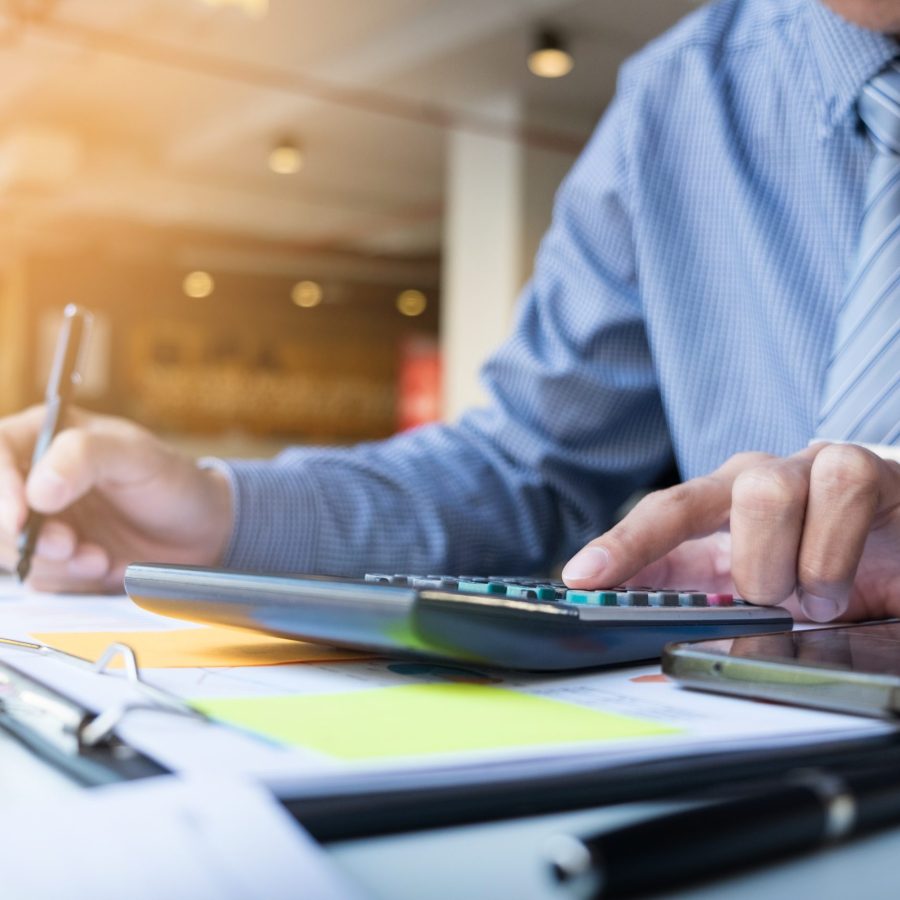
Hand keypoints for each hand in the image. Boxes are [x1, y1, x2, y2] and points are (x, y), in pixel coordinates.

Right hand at [0, 406, 232, 592]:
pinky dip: (70, 579)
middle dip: (26, 535)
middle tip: (68, 545)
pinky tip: (105, 565)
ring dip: (53, 562)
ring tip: (99, 557)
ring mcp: (40, 520)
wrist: (200, 531)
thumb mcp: (137, 456)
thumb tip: (37, 489)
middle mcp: (33, 478)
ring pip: (10, 549)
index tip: (19, 518)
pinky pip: (39, 576)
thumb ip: (85, 457)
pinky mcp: (52, 557)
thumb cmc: (172, 482)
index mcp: (45, 437)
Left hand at [562, 444, 899, 621]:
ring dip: (786, 565)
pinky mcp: (862, 466)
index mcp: (719, 507)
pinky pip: (840, 487)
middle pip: (696, 499)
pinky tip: (843, 581)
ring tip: (812, 595)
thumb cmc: (823, 568)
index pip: (657, 516)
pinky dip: (836, 552)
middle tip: (772, 602)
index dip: (618, 545)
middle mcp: (752, 478)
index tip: (581, 578)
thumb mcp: (758, 589)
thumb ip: (705, 594)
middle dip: (735, 570)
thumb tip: (642, 618)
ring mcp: (803, 467)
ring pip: (765, 492)